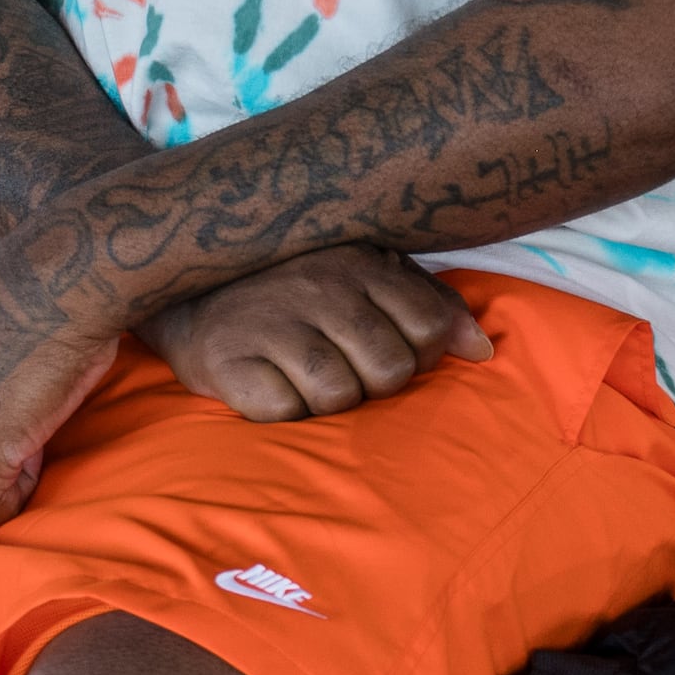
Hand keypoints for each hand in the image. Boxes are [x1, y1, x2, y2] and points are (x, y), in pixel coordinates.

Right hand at [139, 248, 493, 422]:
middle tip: (341, 365)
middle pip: (390, 370)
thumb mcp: (369, 277)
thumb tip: (483, 352)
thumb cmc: (298, 291)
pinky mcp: (228, 361)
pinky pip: (284, 413)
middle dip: (374, 383)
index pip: (430, 328)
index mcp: (362, 262)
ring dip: (326, 401)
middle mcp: (319, 286)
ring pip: (339, 397)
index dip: (421, 355)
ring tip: (303, 374)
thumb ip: (431, 306)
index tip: (392, 350)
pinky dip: (281, 410)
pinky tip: (269, 384)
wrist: (191, 291)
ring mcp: (272, 322)